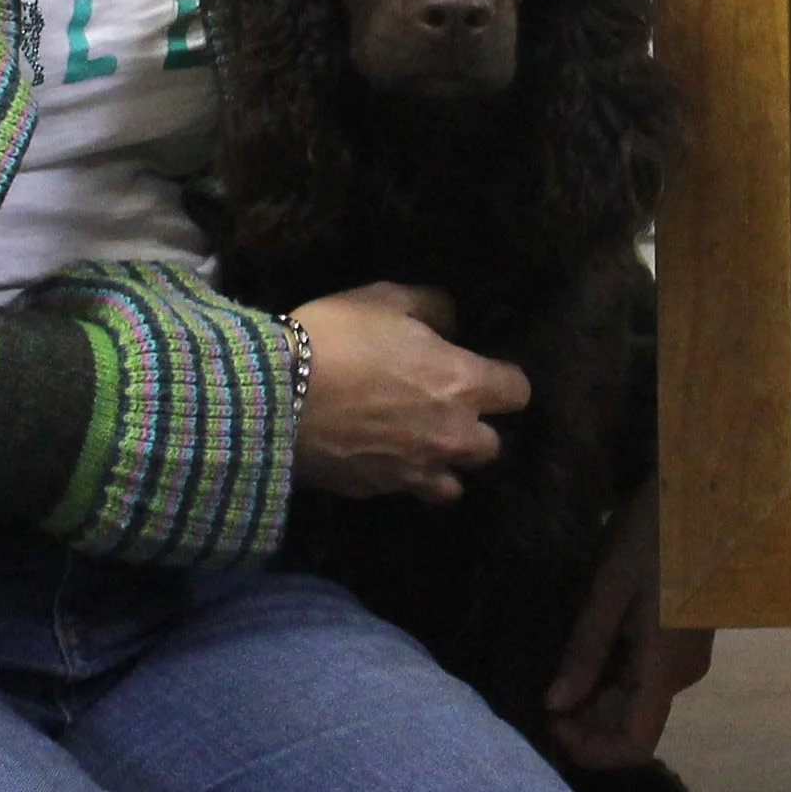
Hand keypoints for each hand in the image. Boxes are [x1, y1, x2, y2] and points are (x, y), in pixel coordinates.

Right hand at [285, 281, 531, 504]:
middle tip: (446, 409)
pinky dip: (405, 480)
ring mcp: (415, 469)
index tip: (481, 372)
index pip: (517, 392)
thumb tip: (453, 323)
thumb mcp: (387, 298)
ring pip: (455, 483)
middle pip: (492, 446)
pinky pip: (409, 493)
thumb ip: (433, 308)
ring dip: (445, 464)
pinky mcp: (379, 491)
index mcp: (462, 383)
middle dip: (475, 428)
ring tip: (421, 444)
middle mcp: (450, 434)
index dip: (502, 381)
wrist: (273, 395)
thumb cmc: (336, 337)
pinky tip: (384, 458)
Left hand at [544, 477, 715, 768]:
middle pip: (630, 722)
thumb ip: (586, 651)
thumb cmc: (656, 535)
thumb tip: (556, 705)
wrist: (707, 492)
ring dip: (593, 695)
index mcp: (665, 668)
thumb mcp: (610, 588)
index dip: (591, 750)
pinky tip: (585, 644)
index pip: (635, 746)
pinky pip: (643, 674)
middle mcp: (680, 674)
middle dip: (583, 718)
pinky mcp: (681, 638)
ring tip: (556, 662)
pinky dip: (609, 673)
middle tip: (541, 687)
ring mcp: (684, 657)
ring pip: (634, 698)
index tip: (551, 719)